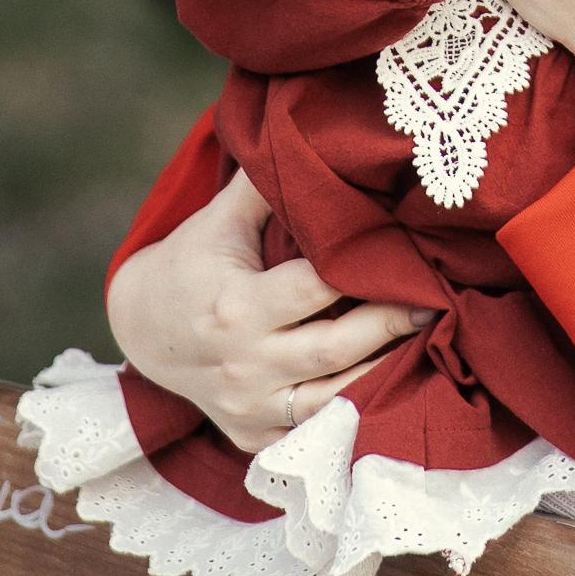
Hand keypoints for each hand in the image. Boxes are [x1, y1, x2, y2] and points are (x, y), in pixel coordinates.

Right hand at [104, 172, 423, 453]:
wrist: (141, 329)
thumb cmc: (192, 262)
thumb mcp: (219, 219)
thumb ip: (265, 187)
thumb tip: (304, 136)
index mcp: (236, 307)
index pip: (313, 289)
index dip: (359, 272)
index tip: (404, 255)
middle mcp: (244, 365)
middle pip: (333, 349)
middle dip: (387, 325)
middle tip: (433, 302)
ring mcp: (249, 410)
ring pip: (333, 402)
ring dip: (383, 376)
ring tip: (427, 346)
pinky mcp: (253, 439)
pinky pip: (314, 435)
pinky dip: (354, 418)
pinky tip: (392, 393)